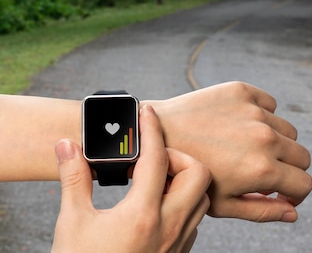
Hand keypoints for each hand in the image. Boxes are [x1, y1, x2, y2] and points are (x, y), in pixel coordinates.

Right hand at [51, 106, 210, 252]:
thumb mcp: (73, 222)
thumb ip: (74, 180)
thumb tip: (68, 146)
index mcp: (143, 214)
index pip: (156, 158)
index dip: (151, 129)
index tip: (147, 112)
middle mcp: (169, 226)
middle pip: (198, 173)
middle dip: (180, 157)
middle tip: (152, 160)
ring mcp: (178, 242)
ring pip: (203, 196)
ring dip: (185, 179)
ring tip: (154, 179)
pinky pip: (197, 218)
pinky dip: (185, 201)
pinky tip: (159, 203)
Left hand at [148, 81, 311, 222]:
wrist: (155, 136)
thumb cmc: (184, 176)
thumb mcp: (222, 204)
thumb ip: (263, 211)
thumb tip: (293, 213)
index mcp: (262, 171)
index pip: (305, 184)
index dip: (296, 194)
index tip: (282, 193)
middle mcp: (265, 138)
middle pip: (303, 156)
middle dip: (290, 169)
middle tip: (266, 172)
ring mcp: (255, 112)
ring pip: (288, 131)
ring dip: (276, 142)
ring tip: (249, 148)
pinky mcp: (243, 91)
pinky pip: (270, 104)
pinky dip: (262, 115)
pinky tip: (241, 125)